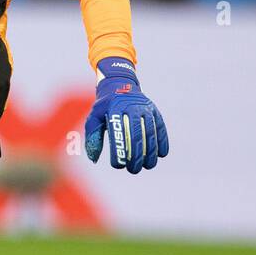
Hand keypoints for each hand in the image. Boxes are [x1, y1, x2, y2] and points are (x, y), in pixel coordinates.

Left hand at [83, 57, 168, 172]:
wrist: (119, 84)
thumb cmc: (104, 106)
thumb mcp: (94, 117)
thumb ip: (93, 137)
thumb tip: (93, 158)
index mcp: (114, 108)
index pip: (117, 132)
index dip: (119, 150)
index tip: (118, 165)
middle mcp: (131, 107)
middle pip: (136, 133)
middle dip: (136, 154)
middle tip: (133, 170)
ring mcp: (145, 108)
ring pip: (150, 131)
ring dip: (151, 150)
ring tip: (148, 166)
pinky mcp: (154, 111)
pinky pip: (160, 127)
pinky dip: (162, 140)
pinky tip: (162, 154)